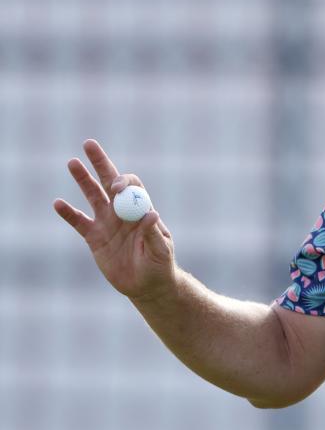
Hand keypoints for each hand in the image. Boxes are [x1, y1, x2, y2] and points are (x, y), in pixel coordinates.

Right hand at [53, 139, 175, 300]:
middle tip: (89, 144)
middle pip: (109, 182)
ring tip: (72, 162)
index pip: (131, 187)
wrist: (147, 285)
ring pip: (92, 196)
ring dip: (83, 180)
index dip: (123, 183)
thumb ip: (154, 232)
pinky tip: (58, 203)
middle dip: (100, 163)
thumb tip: (151, 214)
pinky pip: (79, 222)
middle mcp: (122, 212)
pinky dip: (68, 213)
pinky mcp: (94, 238)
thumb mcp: (161, 249)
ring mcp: (107, 223)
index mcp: (140, 210)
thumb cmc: (160, 265)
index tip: (116, 188)